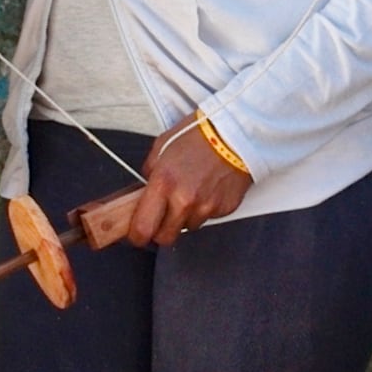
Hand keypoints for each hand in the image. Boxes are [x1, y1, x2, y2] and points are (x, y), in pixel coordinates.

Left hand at [73, 121, 252, 248]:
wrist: (234, 133)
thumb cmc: (198, 135)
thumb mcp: (161, 147)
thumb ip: (150, 173)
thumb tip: (144, 192)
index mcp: (164, 183)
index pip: (142, 229)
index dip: (137, 235)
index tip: (137, 232)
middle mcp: (184, 199)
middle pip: (165, 238)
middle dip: (161, 230)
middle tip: (162, 216)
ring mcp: (206, 207)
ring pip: (188, 227)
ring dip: (185, 217)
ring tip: (191, 192)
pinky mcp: (224, 209)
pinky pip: (208, 218)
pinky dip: (205, 208)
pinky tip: (207, 189)